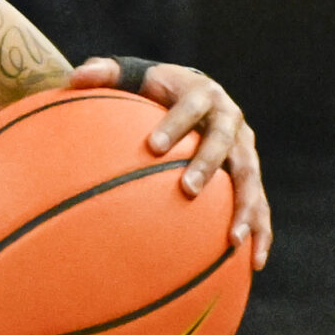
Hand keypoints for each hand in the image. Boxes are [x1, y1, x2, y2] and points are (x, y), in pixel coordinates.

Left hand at [70, 58, 271, 269]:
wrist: (195, 94)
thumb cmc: (156, 89)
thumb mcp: (132, 75)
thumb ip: (104, 73)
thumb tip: (74, 77)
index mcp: (203, 93)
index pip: (190, 107)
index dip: (174, 125)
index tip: (151, 147)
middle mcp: (230, 119)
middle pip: (224, 141)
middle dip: (208, 165)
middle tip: (187, 189)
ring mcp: (245, 148)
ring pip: (250, 177)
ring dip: (245, 207)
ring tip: (233, 239)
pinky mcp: (250, 173)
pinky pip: (260, 203)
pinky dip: (260, 231)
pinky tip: (253, 261)